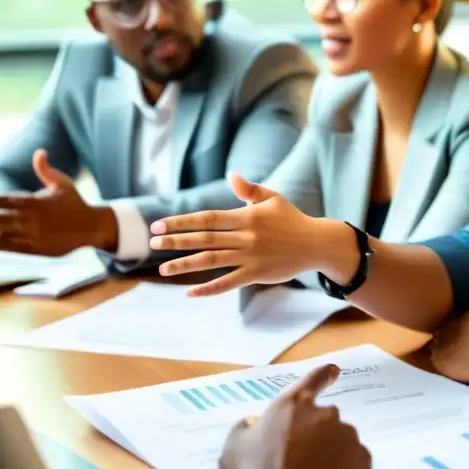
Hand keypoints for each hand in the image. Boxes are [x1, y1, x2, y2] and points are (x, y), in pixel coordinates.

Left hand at [0, 149, 117, 255]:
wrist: (93, 229)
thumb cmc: (76, 205)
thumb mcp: (64, 183)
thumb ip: (46, 170)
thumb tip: (39, 153)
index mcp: (36, 202)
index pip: (5, 200)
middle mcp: (31, 219)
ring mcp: (32, 236)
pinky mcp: (33, 250)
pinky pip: (6, 248)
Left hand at [149, 173, 346, 295]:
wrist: (317, 244)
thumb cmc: (292, 219)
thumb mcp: (273, 198)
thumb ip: (250, 190)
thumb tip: (232, 175)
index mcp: (246, 217)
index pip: (207, 219)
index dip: (182, 222)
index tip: (159, 224)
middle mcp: (246, 237)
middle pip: (204, 240)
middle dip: (176, 241)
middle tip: (152, 242)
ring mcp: (251, 257)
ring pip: (212, 262)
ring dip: (185, 265)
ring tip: (163, 269)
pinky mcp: (257, 274)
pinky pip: (228, 283)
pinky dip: (208, 289)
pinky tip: (189, 293)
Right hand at [219, 364, 370, 468]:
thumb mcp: (235, 446)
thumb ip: (246, 428)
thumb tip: (252, 423)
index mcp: (294, 404)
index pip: (313, 380)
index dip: (323, 375)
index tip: (333, 370)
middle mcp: (324, 414)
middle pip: (326, 419)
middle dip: (318, 435)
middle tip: (302, 460)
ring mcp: (345, 436)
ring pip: (343, 441)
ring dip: (333, 453)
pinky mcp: (360, 460)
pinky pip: (359, 461)